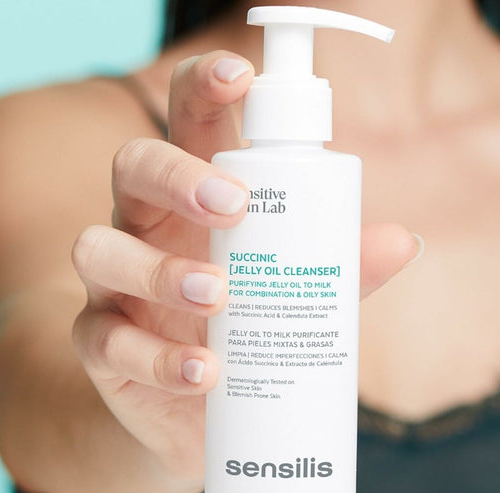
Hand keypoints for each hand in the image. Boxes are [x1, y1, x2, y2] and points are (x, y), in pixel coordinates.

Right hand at [71, 51, 419, 491]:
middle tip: (234, 203)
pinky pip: (104, 340)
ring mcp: (113, 285)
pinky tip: (204, 372)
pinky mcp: (101, 344)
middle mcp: (144, 228)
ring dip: (159, 270)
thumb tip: (400, 242)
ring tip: (221, 295)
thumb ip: (339, 264)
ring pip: (99, 248)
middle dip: (177, 173)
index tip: (241, 77)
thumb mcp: (294, 288)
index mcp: (192, 198)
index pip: (187, 122)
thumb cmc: (248, 328)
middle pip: (133, 166)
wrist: (202, 407)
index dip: (203, 87)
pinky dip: (157, 358)